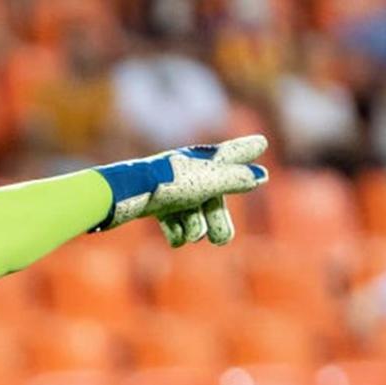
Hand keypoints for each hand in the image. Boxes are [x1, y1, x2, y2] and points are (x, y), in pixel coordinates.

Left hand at [91, 135, 268, 246]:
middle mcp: (188, 173)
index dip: (245, 150)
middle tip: (221, 240)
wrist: (124, 196)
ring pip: (194, 214)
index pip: (230, 154)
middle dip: (218, 220)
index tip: (261, 143)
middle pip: (214, 197)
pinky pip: (174, 223)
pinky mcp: (155, 206)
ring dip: (195, 227)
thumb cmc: (169, 185)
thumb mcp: (208, 182)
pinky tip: (176, 237)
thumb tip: (261, 176)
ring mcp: (171, 190)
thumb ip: (235, 179)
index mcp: (202, 160)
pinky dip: (177, 232)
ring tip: (191, 234)